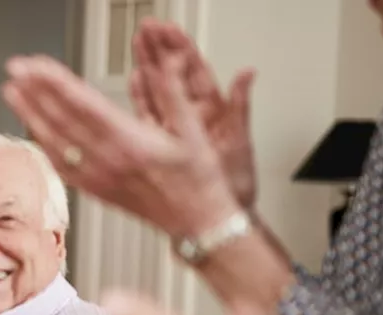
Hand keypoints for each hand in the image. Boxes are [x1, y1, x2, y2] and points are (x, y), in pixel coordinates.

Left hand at [1, 54, 238, 238]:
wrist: (198, 223)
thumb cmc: (199, 179)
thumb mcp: (194, 130)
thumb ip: (173, 93)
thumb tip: (162, 62)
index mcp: (131, 142)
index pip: (83, 104)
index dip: (54, 82)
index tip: (34, 64)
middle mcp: (109, 161)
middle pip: (62, 120)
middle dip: (35, 91)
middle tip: (15, 69)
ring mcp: (99, 178)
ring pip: (55, 142)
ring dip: (31, 115)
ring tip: (13, 92)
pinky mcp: (96, 190)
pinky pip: (61, 166)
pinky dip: (43, 145)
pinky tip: (32, 130)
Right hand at [131, 19, 257, 209]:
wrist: (220, 217)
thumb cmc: (234, 186)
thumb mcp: (239, 142)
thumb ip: (240, 106)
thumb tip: (248, 73)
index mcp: (213, 111)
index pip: (194, 70)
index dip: (179, 47)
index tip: (166, 29)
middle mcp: (194, 116)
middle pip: (174, 75)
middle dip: (159, 49)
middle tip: (146, 28)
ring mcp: (178, 129)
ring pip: (160, 90)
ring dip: (148, 66)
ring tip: (136, 44)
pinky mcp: (165, 143)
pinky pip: (150, 113)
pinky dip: (142, 96)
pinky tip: (134, 80)